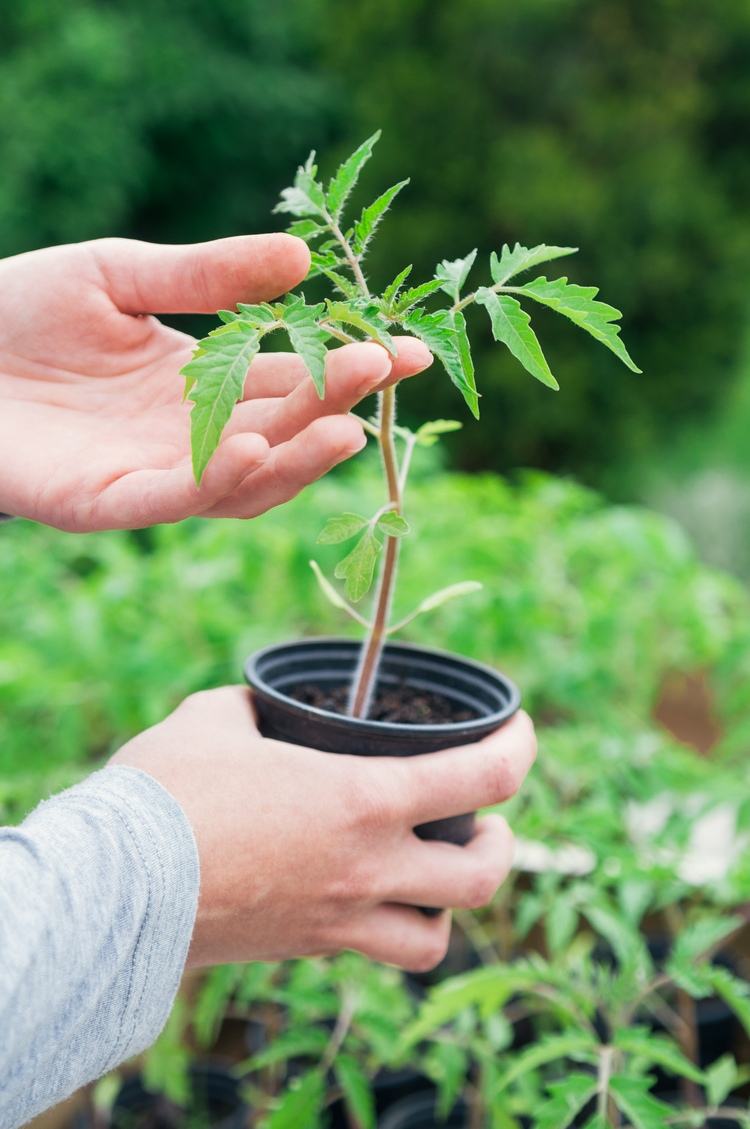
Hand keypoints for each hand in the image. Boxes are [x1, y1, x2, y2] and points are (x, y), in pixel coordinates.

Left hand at [0, 237, 431, 531]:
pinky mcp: (103, 502)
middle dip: (334, 405)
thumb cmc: (18, 309)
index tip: (407, 346)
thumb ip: (204, 274)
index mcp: (203, 383)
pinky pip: (170, 499)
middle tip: (382, 370)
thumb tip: (301, 256)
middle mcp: (190, 437)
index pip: (293, 378)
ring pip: (242, 483)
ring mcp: (150, 474)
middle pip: (280, 432)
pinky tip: (253, 446)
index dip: (349, 367)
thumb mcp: (119, 274)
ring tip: (342, 426)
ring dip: (294, 460)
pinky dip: (214, 481)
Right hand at [111, 687, 535, 970]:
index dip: (520, 749)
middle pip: (484, 877)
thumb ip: (257, 709)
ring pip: (436, 939)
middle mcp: (367, 868)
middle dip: (503, 844)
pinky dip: (389, 927)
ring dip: (452, 904)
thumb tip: (263, 711)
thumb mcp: (217, 718)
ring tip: (435, 872)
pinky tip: (365, 894)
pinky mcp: (304, 950)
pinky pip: (373, 951)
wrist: (113, 890)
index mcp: (363, 801)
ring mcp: (338, 920)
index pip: (483, 778)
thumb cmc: (166, 794)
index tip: (521, 731)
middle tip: (488, 818)